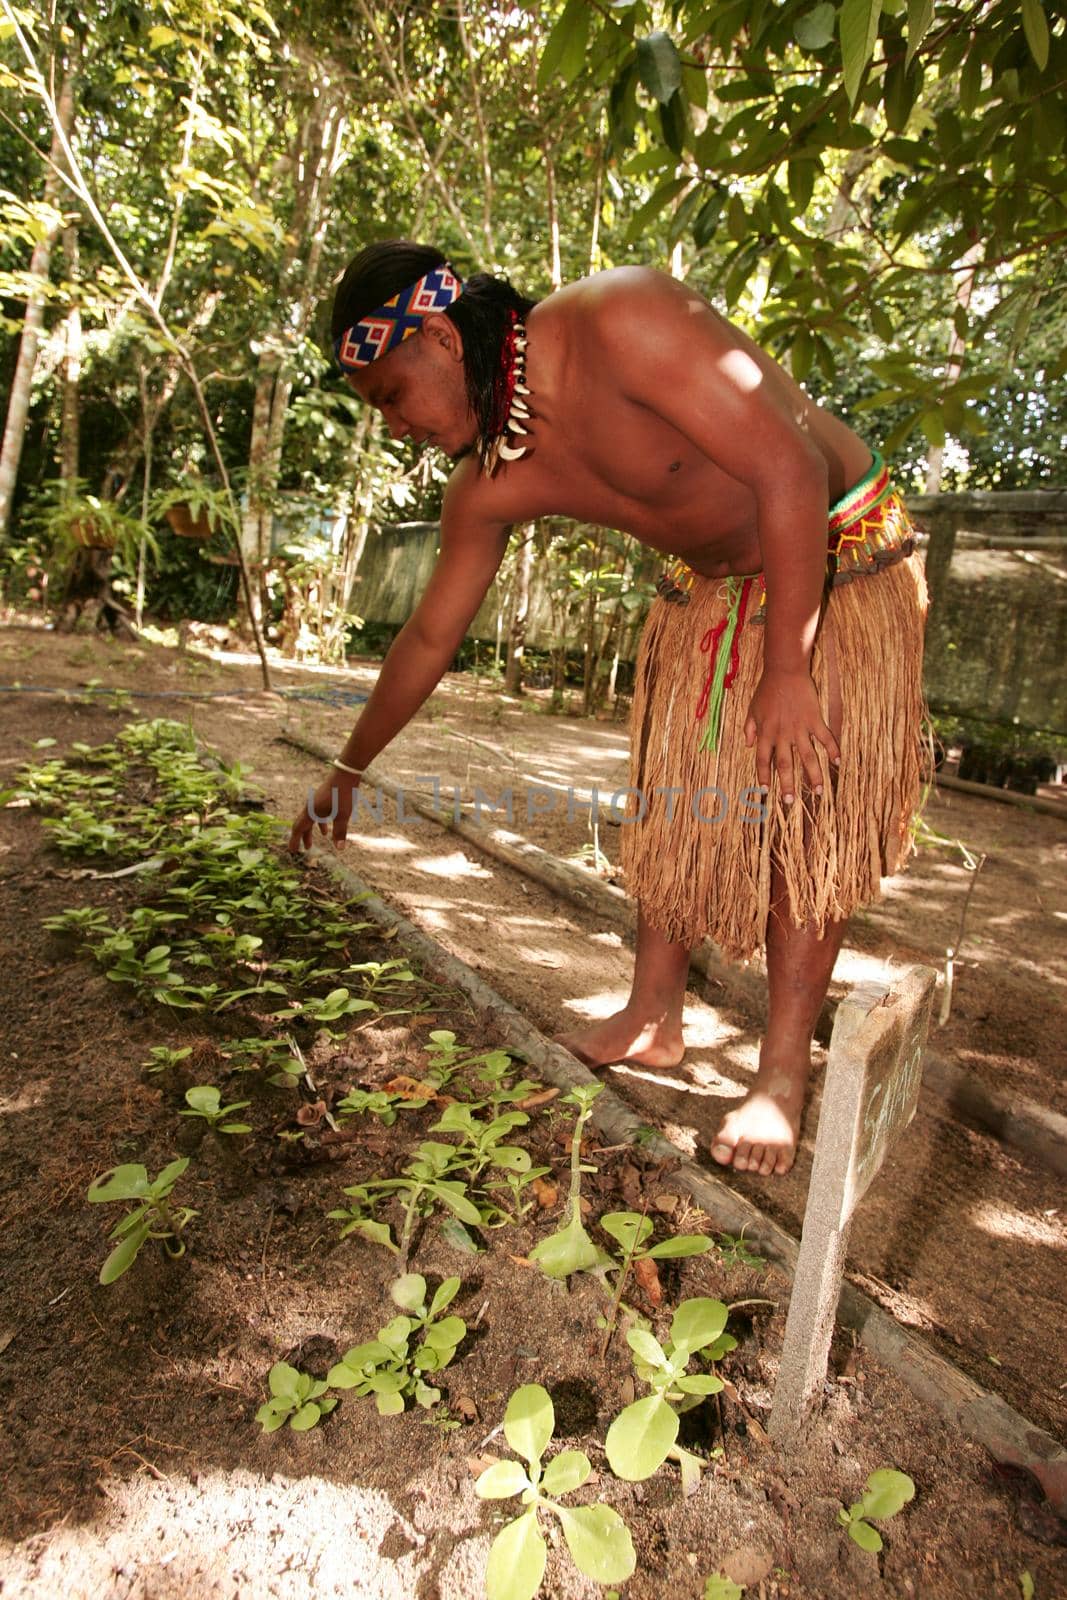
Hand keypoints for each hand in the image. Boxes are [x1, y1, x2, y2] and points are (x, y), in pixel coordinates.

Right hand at [288, 769, 359, 853]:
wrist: (346, 773)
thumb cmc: (343, 794)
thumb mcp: (343, 815)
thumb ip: (340, 832)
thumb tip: (339, 849)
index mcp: (311, 811)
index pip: (298, 828)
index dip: (294, 840)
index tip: (292, 851)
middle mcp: (310, 807)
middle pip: (302, 825)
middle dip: (302, 838)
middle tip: (302, 850)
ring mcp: (316, 802)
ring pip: (310, 820)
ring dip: (310, 832)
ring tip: (311, 844)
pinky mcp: (322, 799)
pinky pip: (317, 815)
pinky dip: (318, 824)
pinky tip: (326, 830)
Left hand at [744, 667, 839, 804]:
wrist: (785, 670)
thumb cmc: (767, 689)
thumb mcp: (752, 709)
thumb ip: (750, 728)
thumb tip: (748, 745)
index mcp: (765, 732)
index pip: (762, 760)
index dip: (763, 776)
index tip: (766, 791)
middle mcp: (782, 734)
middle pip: (785, 764)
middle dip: (787, 784)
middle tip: (790, 801)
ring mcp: (800, 727)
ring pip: (807, 757)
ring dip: (813, 775)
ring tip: (818, 792)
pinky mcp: (815, 719)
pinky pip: (825, 738)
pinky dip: (832, 750)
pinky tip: (837, 763)